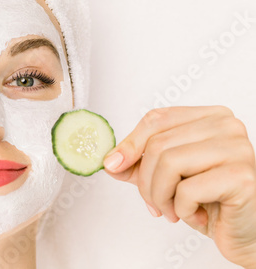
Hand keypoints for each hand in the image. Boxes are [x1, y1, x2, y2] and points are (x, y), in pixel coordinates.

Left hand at [103, 106, 255, 267]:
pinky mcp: (242, 176)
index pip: (156, 119)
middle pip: (158, 144)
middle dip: (146, 182)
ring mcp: (238, 148)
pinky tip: (199, 216)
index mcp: (209, 117)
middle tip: (154, 204)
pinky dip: (183, 210)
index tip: (113, 164)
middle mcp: (227, 126)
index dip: (130, 143)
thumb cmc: (211, 201)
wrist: (247, 232)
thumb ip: (138, 165)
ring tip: (173, 212)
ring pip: (169, 163)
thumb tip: (109, 161)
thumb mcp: (168, 178)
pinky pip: (188, 190)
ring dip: (161, 197)